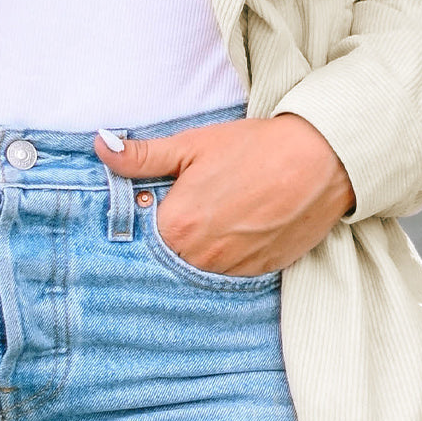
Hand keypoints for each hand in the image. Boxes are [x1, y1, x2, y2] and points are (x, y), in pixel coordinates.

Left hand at [93, 113, 354, 275]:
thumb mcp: (191, 145)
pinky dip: (227, 256)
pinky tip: (237, 228)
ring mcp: (233, 271)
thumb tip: (100, 147)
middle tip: (187, 207)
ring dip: (198, 250)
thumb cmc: (254, 148)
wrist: (321, 161)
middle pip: (167, 257)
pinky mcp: (262, 274)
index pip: (138, 237)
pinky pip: (230, 274)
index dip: (142, 219)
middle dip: (169, 237)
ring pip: (198, 269)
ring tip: (215, 215)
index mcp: (177, 227)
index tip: (151, 204)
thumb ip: (142, 156)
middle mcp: (201, 259)